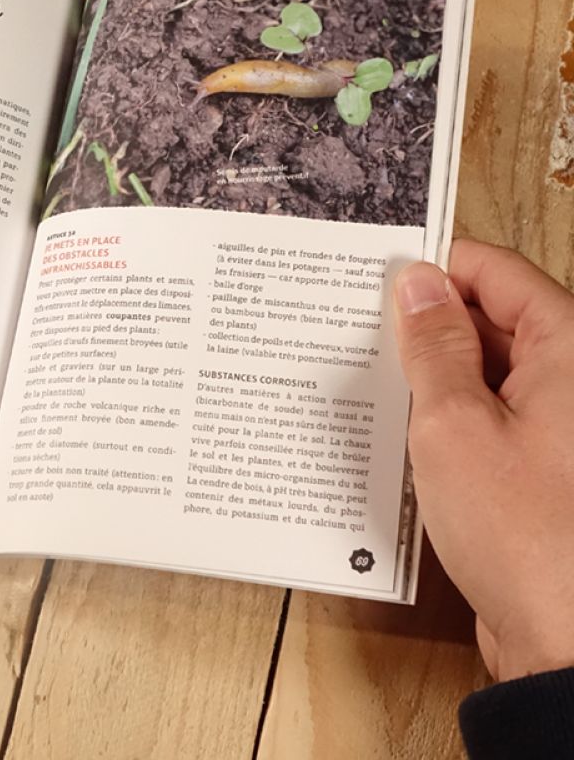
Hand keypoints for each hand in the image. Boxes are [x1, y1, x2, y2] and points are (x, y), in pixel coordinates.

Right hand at [394, 239, 573, 681]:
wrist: (566, 644)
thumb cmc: (525, 536)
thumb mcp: (453, 423)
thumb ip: (433, 345)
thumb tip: (417, 285)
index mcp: (570, 350)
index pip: (496, 272)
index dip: (435, 268)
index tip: (379, 278)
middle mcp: (571, 379)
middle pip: (492, 316)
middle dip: (427, 323)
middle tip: (360, 331)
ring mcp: (558, 422)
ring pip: (485, 367)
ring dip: (432, 372)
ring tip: (375, 380)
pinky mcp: (540, 461)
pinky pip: (488, 412)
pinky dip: (447, 411)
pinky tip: (402, 426)